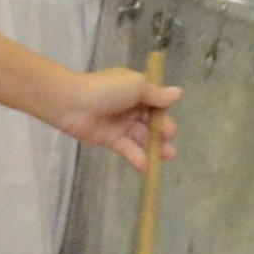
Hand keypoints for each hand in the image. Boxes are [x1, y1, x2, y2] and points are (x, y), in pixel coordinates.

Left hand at [48, 67, 173, 169]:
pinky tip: (149, 168)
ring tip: (168, 156)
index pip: (157, 103)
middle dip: (163, 131)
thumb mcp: (136, 86)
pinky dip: (139, 159)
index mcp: (137, 91)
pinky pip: (129, 149)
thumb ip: (157, 94)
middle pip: (152, 122)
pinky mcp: (112, 140)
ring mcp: (121, 125)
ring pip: (143, 137)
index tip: (169, 118)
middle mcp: (131, 108)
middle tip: (168, 137)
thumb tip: (179, 93)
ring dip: (156, 147)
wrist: (73, 103)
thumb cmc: (107, 90)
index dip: (164, 112)